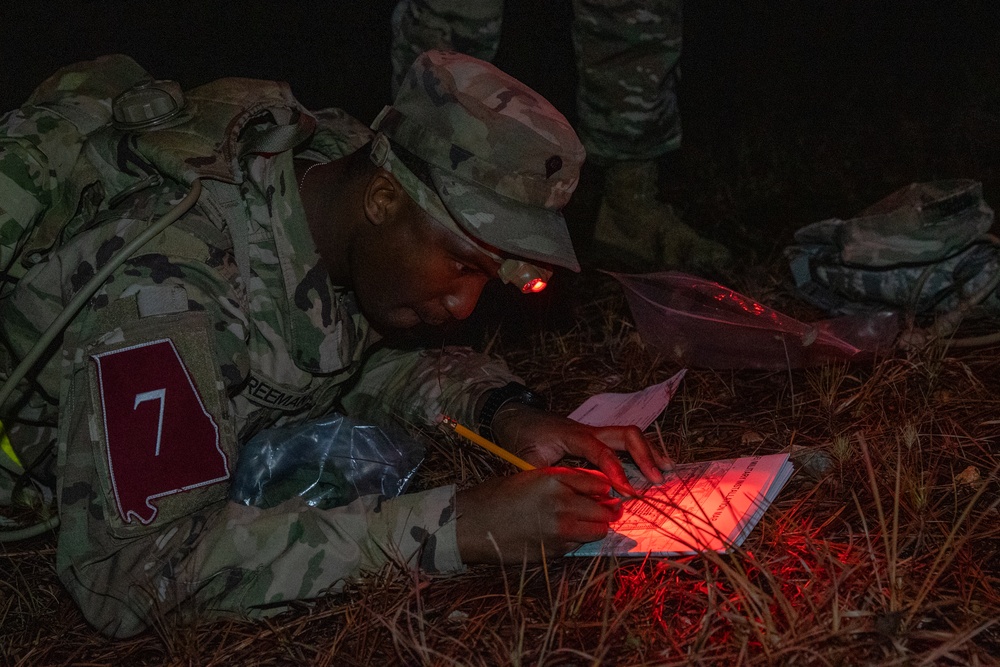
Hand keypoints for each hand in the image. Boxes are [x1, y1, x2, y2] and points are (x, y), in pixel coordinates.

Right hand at [455, 467, 621, 561]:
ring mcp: (560, 529)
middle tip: (607, 509)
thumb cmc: (500, 496)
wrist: (474, 524)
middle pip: (605, 509)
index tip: (605, 491)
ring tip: (586, 522)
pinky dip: (578, 539)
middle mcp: (562, 503)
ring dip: (596, 527)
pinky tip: (563, 533)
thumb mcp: (533, 477)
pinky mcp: (556, 550)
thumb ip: (564, 480)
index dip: (605, 488)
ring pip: (599, 530)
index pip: (599, 482)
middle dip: (607, 509)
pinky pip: (580, 545)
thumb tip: (597, 488)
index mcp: (554, 479)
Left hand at [490, 404, 672, 495]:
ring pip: (630, 436)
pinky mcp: (599, 438)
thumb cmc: (523, 438)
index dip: (614, 469)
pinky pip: (625, 442)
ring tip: (667, 471)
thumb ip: (544, 476)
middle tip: (657, 480)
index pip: (599, 449)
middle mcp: (589, 431)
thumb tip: (561, 496)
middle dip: (644, 456)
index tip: (625, 491)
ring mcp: (596, 432)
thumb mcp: (526, 459)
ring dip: (650, 452)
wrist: (518, 418)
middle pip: (625, 434)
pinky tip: (655, 467)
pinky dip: (643, 453)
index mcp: (572, 435)